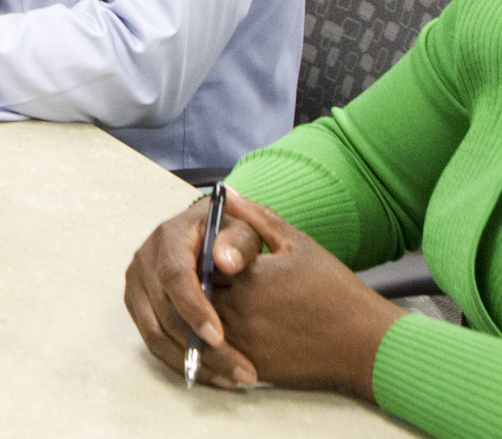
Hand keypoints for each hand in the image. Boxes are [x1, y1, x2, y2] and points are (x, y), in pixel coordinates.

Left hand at [123, 191, 403, 398]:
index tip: (200, 251)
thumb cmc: (337, 292)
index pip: (197, 263)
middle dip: (190, 286)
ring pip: (198, 327)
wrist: (368, 345)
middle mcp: (239, 311)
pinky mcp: (252, 367)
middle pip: (192, 296)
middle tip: (193, 277)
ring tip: (204, 302)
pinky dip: (210, 343)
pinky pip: (215, 355)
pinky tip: (218, 331)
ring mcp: (244, 343)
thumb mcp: (298, 244)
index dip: (195, 257)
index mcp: (247, 277)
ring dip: (194, 316)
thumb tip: (228, 193)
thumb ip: (256, 218)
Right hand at [123, 192, 267, 389]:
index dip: (193, 308)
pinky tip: (215, 373)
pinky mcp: (138, 304)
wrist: (207, 235)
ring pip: (154, 333)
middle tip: (242, 372)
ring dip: (192, 362)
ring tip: (232, 379)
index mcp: (169, 237)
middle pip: (164, 313)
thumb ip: (239, 242)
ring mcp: (137, 283)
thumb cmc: (229, 235)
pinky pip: (153, 340)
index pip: (174, 275)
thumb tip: (226, 262)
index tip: (219, 337)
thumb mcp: (242, 229)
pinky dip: (181, 361)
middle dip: (201, 348)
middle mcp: (145, 259)